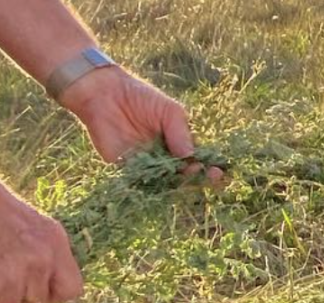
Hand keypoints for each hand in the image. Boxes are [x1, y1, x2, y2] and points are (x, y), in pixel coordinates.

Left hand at [59, 66, 223, 182]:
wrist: (105, 93)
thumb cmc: (140, 97)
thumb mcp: (169, 111)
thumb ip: (181, 133)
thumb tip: (192, 158)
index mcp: (179, 145)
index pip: (198, 162)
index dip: (210, 170)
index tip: (219, 172)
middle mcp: (165, 160)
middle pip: (185, 178)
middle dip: (198, 179)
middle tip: (209, 177)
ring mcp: (147, 167)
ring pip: (166, 184)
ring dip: (178, 185)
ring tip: (188, 177)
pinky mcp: (127, 170)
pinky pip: (141, 184)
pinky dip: (152, 188)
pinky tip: (164, 185)